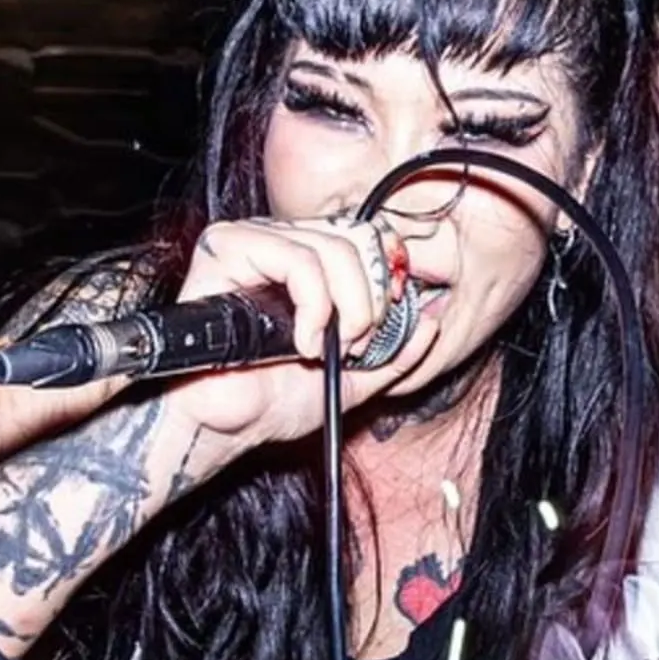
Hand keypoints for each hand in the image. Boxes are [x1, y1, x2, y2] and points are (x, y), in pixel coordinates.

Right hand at [156, 216, 439, 444]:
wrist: (224, 426)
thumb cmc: (270, 403)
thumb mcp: (351, 380)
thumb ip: (394, 355)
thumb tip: (434, 323)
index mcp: (304, 264)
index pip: (362, 233)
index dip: (387, 268)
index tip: (393, 309)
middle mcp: (278, 243)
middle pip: (353, 239)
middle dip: (369, 299)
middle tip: (357, 343)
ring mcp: (251, 241)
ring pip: (330, 247)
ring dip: (346, 307)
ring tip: (326, 348)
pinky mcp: (225, 249)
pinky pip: (297, 259)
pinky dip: (314, 304)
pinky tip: (302, 342)